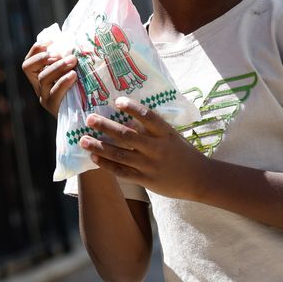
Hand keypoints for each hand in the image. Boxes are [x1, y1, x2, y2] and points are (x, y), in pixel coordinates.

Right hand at [21, 41, 77, 115]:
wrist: (85, 113)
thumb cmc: (79, 87)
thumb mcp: (70, 71)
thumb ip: (66, 58)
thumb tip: (71, 38)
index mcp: (38, 76)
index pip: (28, 60)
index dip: (36, 49)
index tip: (51, 42)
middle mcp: (37, 86)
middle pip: (28, 68)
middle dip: (44, 57)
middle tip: (61, 54)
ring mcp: (44, 97)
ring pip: (43, 79)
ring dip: (58, 67)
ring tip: (73, 60)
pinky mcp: (53, 107)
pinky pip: (55, 92)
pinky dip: (63, 82)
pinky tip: (73, 75)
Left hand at [79, 97, 205, 199]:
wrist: (199, 179)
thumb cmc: (181, 152)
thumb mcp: (171, 136)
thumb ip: (151, 129)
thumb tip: (125, 118)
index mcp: (166, 134)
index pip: (149, 117)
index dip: (133, 108)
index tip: (118, 100)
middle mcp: (157, 149)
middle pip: (128, 136)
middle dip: (106, 126)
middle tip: (89, 118)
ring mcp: (151, 165)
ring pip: (120, 155)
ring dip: (99, 146)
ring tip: (83, 139)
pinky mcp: (146, 180)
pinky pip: (122, 172)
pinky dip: (107, 164)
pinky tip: (94, 157)